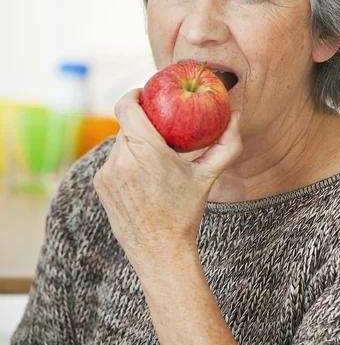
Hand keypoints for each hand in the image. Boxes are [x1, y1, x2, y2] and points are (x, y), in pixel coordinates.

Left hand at [93, 88, 241, 275]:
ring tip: (154, 158)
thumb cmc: (185, 212)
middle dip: (142, 123)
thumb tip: (236, 116)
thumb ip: (226, 144)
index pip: (126, 106)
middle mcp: (120, 158)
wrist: (160, 251)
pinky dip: (126, 161)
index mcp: (145, 150)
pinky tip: (142, 177)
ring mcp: (106, 172)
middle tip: (160, 128)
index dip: (134, 94)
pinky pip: (112, 161)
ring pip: (119, 143)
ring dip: (134, 144)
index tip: (146, 93)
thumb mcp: (208, 176)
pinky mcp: (100, 185)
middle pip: (126, 125)